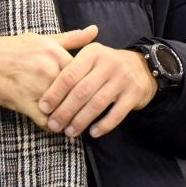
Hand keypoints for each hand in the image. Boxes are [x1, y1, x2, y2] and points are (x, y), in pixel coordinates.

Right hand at [0, 27, 98, 126]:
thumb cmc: (13, 49)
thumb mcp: (43, 39)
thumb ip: (71, 38)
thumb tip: (95, 30)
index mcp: (55, 54)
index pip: (85, 75)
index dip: (90, 86)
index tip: (92, 93)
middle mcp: (49, 70)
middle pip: (76, 95)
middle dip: (82, 107)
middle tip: (87, 115)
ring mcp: (36, 88)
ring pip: (63, 110)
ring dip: (68, 119)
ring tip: (73, 124)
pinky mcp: (24, 103)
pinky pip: (45, 121)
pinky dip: (52, 126)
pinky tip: (54, 126)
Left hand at [37, 30, 158, 137]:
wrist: (143, 66)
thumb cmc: (106, 66)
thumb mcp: (90, 57)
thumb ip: (69, 67)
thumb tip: (43, 90)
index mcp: (93, 53)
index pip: (69, 75)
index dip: (54, 93)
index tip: (43, 108)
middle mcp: (108, 64)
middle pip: (82, 91)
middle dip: (65, 111)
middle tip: (54, 125)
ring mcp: (123, 79)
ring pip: (97, 104)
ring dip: (81, 121)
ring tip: (70, 132)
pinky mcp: (134, 94)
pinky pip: (117, 114)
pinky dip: (103, 125)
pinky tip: (92, 133)